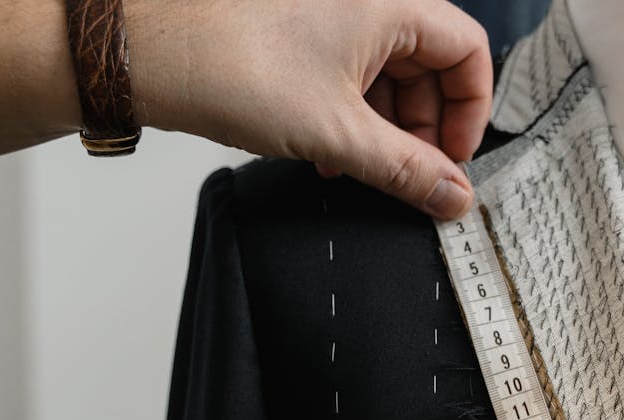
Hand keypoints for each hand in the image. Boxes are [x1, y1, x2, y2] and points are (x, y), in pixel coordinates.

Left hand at [127, 0, 492, 219]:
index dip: (472, 111)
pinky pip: (349, 74)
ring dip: (383, 130)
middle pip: (429, 66)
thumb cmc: (233, 66)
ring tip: (358, 171)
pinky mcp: (301, 34)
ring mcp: (332, 15)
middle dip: (422, 129)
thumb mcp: (337, 135)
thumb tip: (453, 197)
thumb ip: (406, 171)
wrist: (151, 54)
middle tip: (410, 178)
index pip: (468, 52)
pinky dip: (350, 116)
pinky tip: (329, 153)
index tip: (453, 160)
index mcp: (390, 4)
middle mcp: (366, 1)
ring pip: (386, 74)